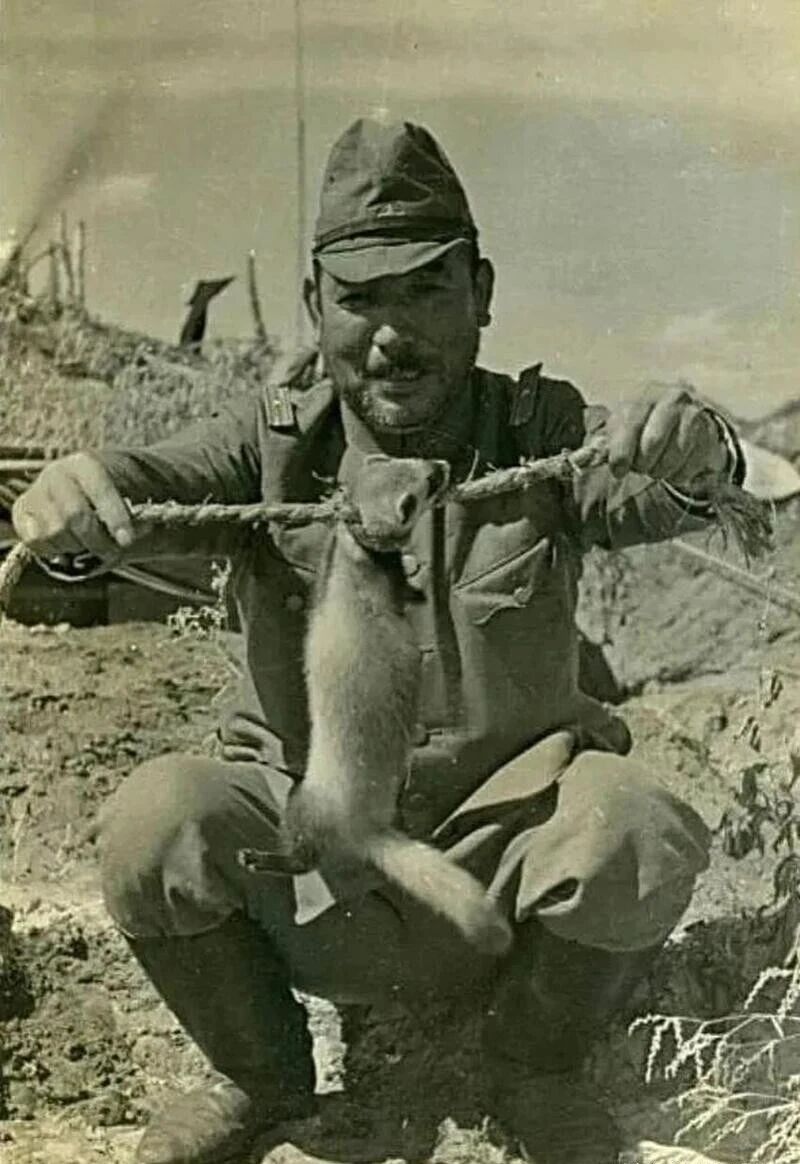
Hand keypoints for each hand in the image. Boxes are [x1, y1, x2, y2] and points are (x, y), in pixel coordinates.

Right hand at [12, 453, 133, 558]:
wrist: (74, 490)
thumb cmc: (104, 499)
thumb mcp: (121, 497)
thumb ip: (135, 511)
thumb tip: (147, 526)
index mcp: (86, 464)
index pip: (100, 489)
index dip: (115, 516)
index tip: (127, 540)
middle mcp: (57, 473)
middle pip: (75, 516)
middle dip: (96, 540)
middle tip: (109, 552)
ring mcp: (36, 491)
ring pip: (55, 532)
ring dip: (74, 545)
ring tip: (84, 542)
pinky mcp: (21, 511)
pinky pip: (35, 541)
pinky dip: (53, 549)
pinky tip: (65, 543)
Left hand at [605, 384, 728, 489]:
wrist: (683, 421)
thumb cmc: (644, 426)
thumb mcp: (622, 428)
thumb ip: (604, 443)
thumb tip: (584, 459)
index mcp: (644, 394)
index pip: (631, 423)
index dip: (622, 451)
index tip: (618, 471)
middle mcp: (672, 398)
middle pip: (652, 443)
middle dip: (642, 463)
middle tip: (640, 466)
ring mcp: (694, 414)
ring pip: (672, 457)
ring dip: (659, 471)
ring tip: (656, 466)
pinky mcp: (709, 434)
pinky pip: (689, 466)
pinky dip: (677, 475)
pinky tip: (673, 467)